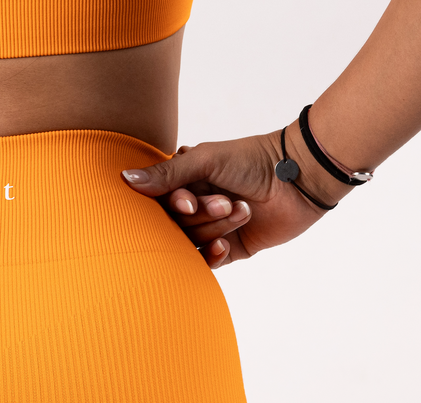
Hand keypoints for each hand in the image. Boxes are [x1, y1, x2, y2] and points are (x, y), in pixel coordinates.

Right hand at [120, 130, 339, 268]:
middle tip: (224, 202)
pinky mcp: (233, 247)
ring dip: (215, 228)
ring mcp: (213, 226)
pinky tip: (227, 244)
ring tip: (241, 210)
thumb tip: (123, 179)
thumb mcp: (204, 161)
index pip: (160, 200)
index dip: (172, 205)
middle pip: (177, 223)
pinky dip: (214, 255)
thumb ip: (166, 175)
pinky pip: (209, 261)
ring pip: (193, 241)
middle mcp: (195, 203)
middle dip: (201, 215)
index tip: (189, 202)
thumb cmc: (251, 160)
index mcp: (185, 179)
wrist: (297, 178)